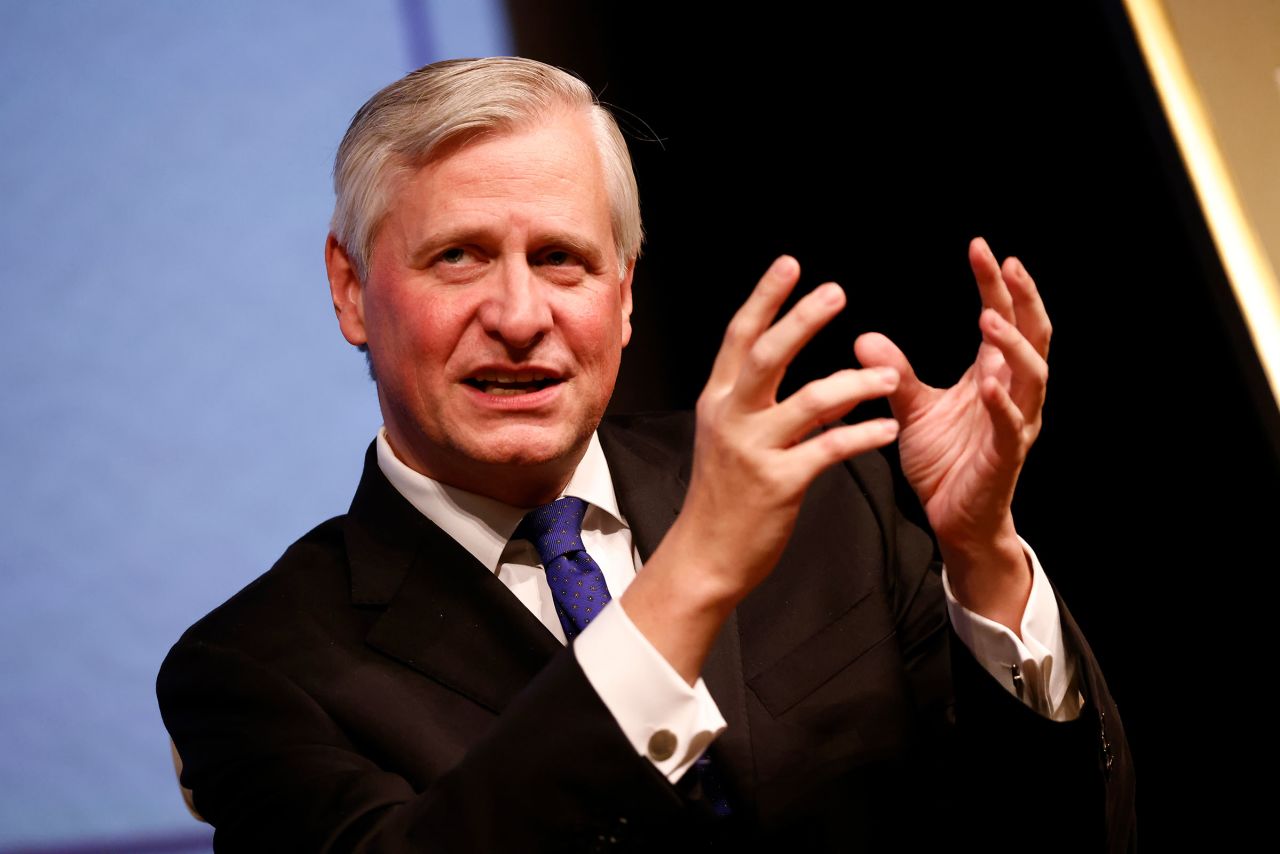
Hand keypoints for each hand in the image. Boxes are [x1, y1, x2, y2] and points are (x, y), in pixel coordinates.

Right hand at [623, 256, 899, 680]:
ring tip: (889, 374)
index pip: (740, 338)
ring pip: (808, 401)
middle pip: (766, 354)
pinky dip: (862, 435)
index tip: (790, 263)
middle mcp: (731, 418)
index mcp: (718, 401)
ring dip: (854, 382)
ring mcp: (753, 451)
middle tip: (837, 291)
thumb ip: (766, 404)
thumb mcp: (732, 439)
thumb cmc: (724, 497)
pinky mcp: (779, 484)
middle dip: (802, 319)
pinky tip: (888, 427)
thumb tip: (819, 377)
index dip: (765, 298)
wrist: (706, 556)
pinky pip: (829, 449)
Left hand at [855, 237, 1050, 625]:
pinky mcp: (1006, 456)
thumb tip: (864, 336)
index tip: (980, 247)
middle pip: (1033, 335)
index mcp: (993, 373)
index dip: (995, 283)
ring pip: (1032, 376)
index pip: (1001, 316)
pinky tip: (987, 385)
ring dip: (1013, 345)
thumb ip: (893, 372)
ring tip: (990, 318)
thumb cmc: (945, 461)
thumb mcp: (912, 408)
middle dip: (1022, 298)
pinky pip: (1012, 426)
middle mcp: (1013, 392)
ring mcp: (1015, 423)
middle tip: (1006, 263)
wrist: (954, 519)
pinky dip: (1003, 405)